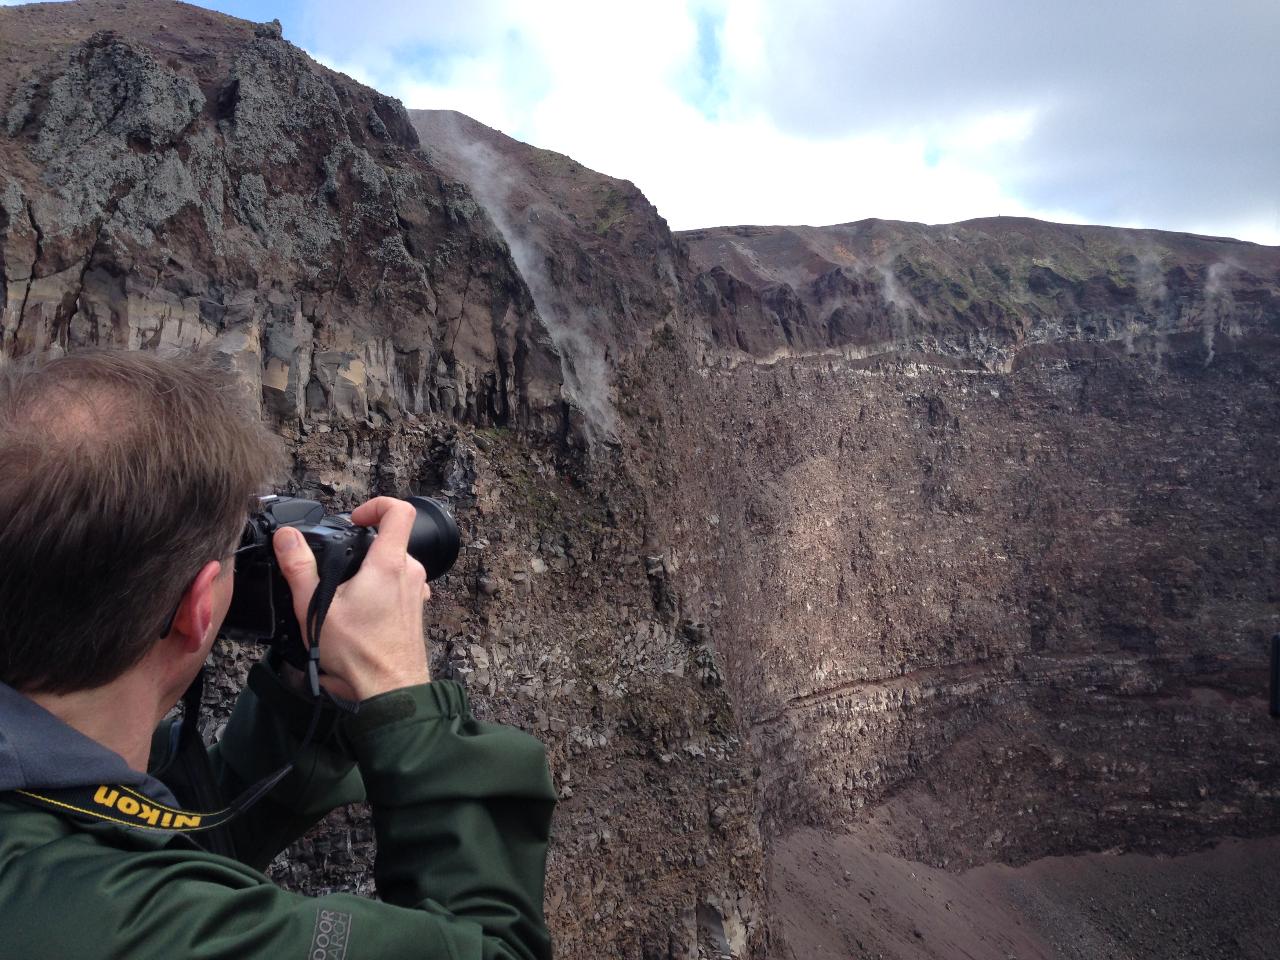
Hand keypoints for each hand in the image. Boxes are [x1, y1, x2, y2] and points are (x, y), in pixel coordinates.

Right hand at [272, 497, 431, 700]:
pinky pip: (398, 587)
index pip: (399, 511)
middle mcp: (410, 573)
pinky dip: (379, 590)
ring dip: (369, 571)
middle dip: (362, 547)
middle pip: (391, 541)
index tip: (353, 520)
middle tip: (337, 566)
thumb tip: (287, 537)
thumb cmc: (359, 654)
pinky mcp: (415, 611)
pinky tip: (358, 613)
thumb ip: (299, 567)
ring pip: (394, 566)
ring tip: (343, 595)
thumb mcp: (317, 607)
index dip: (376, 505)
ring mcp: (417, 593)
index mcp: (390, 563)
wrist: (389, 692)